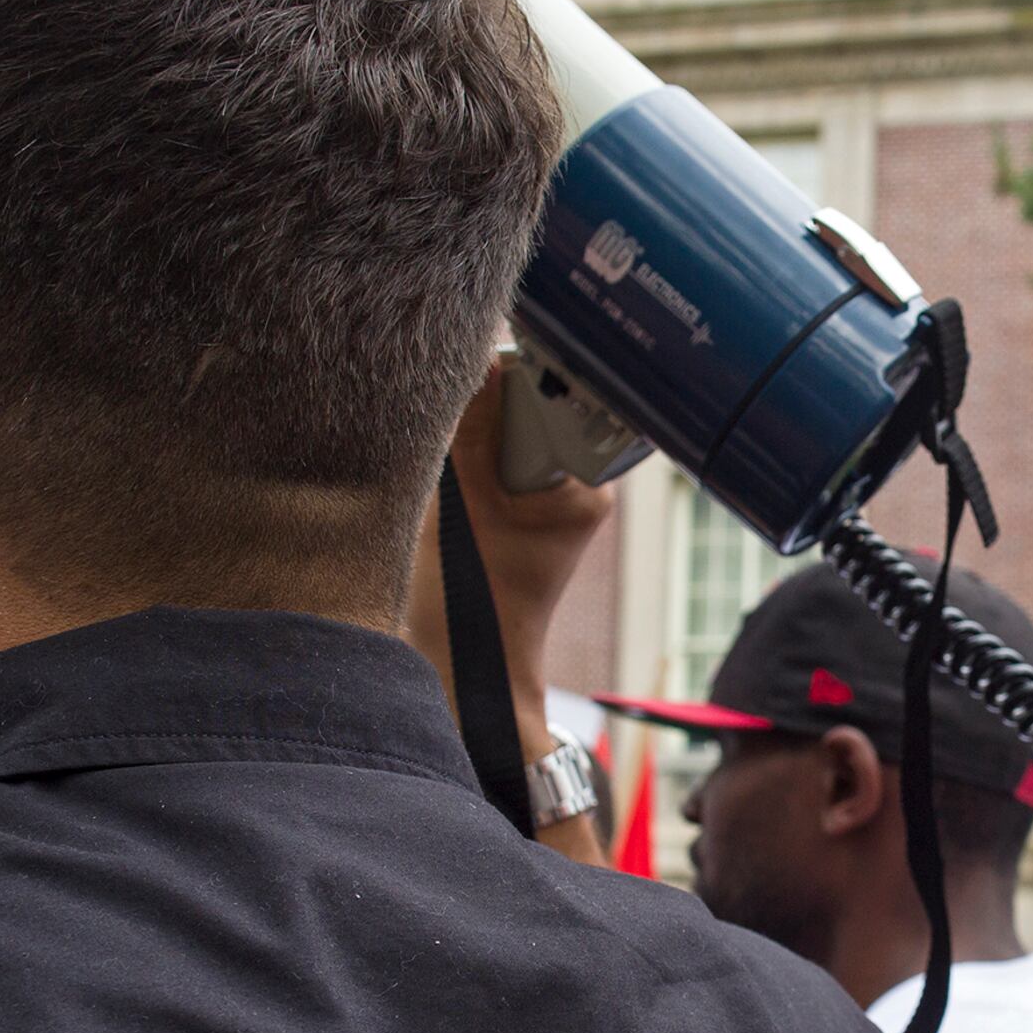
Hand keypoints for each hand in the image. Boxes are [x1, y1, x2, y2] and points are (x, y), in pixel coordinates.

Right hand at [408, 357, 620, 752]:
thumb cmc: (473, 604)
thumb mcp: (465, 506)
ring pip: (507, 435)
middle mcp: (577, 489)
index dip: (517, 382)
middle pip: (534, 411)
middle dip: (490, 411)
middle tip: (453, 435)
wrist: (464, 673)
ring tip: (449, 473)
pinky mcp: (517, 511)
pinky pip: (493, 461)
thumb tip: (481, 359)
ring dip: (472, 439)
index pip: (563, 399)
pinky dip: (466, 463)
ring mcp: (548, 501)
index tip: (477, 378)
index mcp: (587, 488)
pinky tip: (445, 487)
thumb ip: (474, 430)